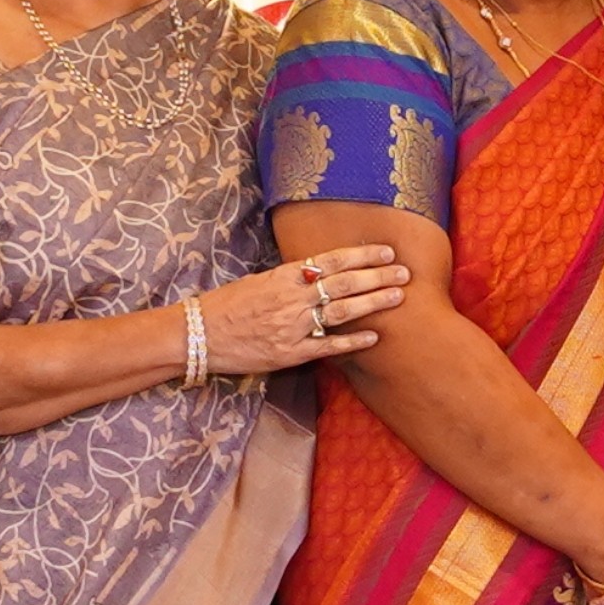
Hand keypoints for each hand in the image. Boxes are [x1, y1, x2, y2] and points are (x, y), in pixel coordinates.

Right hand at [188, 250, 405, 376]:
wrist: (198, 334)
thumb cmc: (227, 305)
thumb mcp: (259, 281)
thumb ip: (291, 278)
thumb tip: (320, 271)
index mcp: (284, 276)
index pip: (332, 260)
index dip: (362, 255)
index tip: (386, 251)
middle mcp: (292, 298)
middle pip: (345, 283)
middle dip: (378, 276)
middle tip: (405, 272)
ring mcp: (292, 327)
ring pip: (342, 312)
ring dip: (373, 303)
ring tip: (398, 296)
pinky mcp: (289, 354)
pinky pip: (327, 347)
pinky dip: (352, 342)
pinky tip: (374, 337)